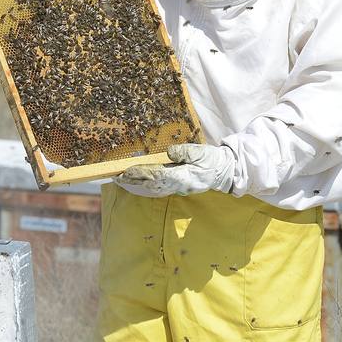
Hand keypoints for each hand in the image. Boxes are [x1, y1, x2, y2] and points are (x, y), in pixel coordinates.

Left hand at [116, 144, 235, 196]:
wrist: (224, 171)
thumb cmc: (213, 160)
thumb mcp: (202, 152)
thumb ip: (185, 152)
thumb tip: (170, 152)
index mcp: (184, 177)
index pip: (157, 176)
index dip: (141, 173)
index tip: (127, 171)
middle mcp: (179, 186)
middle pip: (151, 186)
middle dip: (133, 182)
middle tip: (116, 177)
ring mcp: (178, 189)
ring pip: (153, 190)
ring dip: (137, 185)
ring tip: (122, 180)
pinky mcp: (178, 187)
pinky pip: (158, 189)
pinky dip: (145, 187)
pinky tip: (137, 184)